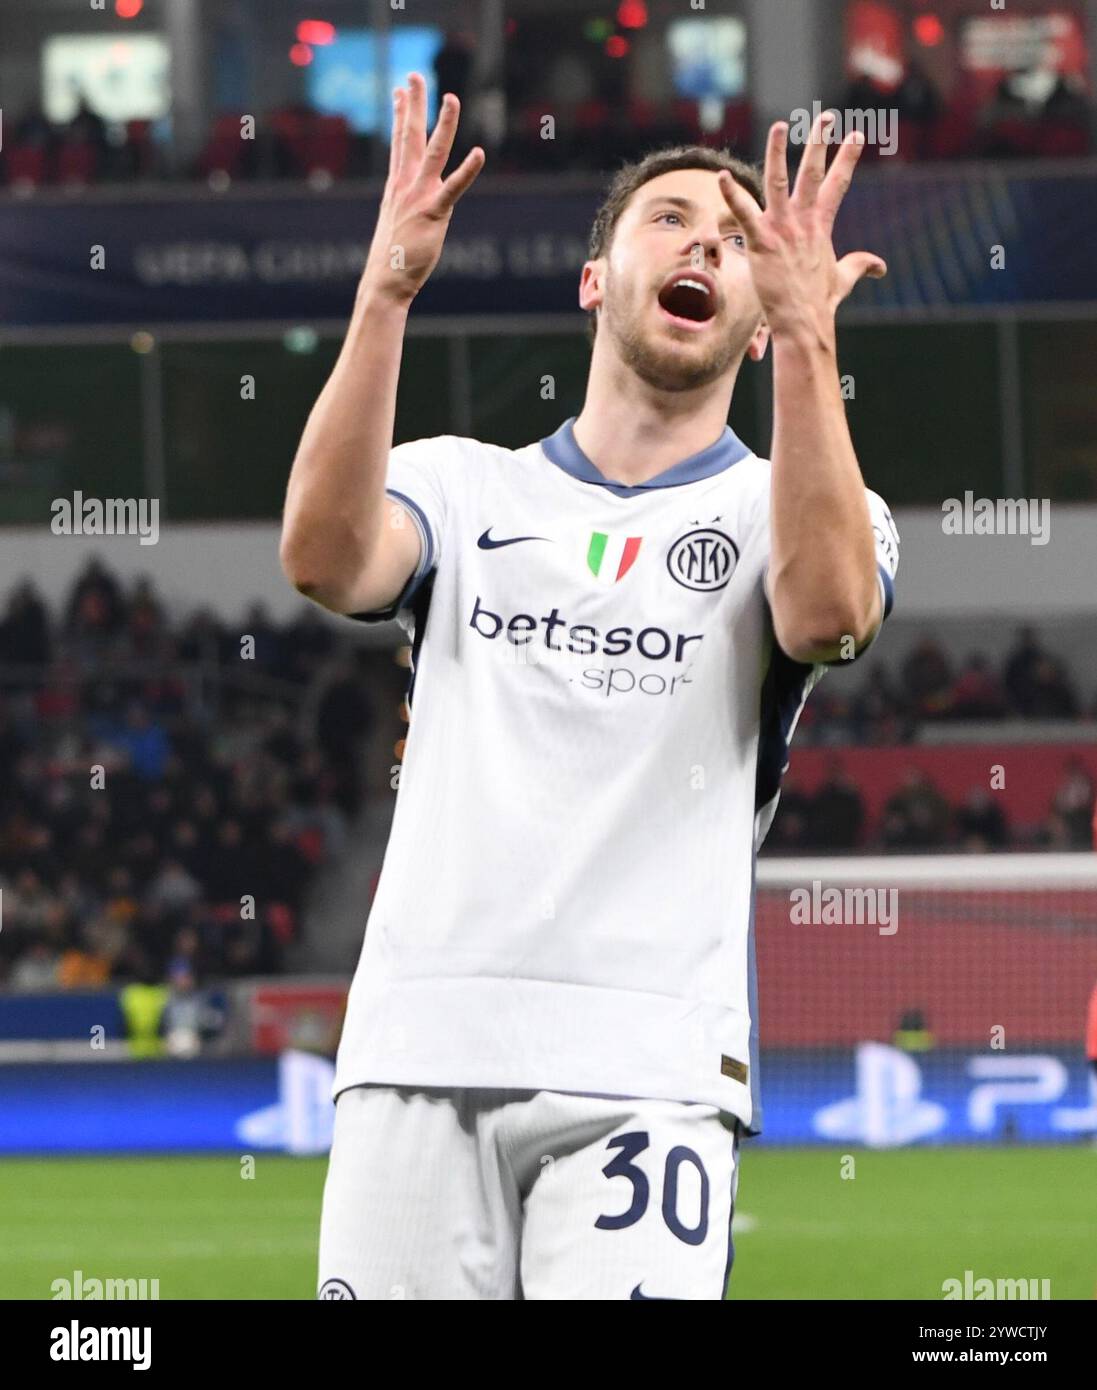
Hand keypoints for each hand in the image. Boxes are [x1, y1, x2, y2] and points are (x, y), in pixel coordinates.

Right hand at [360, 72, 484, 306]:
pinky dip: (467, 170)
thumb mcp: (397, 225)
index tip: (400, 91)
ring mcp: (419, 197)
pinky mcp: (434, 213)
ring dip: (443, 124)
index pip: (399, 143)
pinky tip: (479, 153)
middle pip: (410, 136)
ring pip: (433, 152)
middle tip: (415, 75)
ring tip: (451, 98)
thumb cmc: (393, 259)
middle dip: (414, 104)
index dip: (401, 115)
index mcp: (397, 187)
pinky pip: (453, 188)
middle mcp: (405, 186)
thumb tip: (411, 206)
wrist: (386, 281)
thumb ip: (406, 208)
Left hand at [719, 113, 886, 343]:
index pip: (837, 184)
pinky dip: (732, 194)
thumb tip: (880, 267)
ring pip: (777, 180)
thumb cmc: (820, 302)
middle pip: (811, 172)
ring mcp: (782, 229)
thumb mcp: (844, 278)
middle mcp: (802, 221)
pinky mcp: (761, 241)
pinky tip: (722, 176)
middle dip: (820, 141)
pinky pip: (744, 213)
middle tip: (825, 115)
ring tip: (780, 126)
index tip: (857, 135)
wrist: (804, 323)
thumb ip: (861, 266)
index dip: (847, 159)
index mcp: (821, 225)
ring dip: (777, 151)